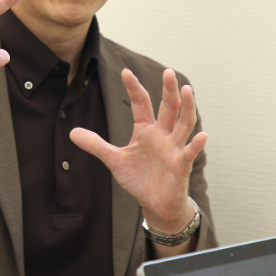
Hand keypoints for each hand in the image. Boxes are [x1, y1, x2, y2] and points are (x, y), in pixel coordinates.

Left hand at [69, 68, 207, 236]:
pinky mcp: (181, 165)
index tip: (125, 72)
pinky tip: (203, 135)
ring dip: (187, 107)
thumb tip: (72, 132)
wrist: (155, 204)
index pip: (141, 104)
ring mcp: (173, 148)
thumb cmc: (139, 179)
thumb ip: (96, 145)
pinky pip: (189, 152)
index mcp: (145, 130)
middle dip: (168, 90)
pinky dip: (196, 144)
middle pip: (168, 108)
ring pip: (183, 124)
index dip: (133, 88)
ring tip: (187, 90)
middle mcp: (162, 135)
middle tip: (168, 72)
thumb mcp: (114, 160)